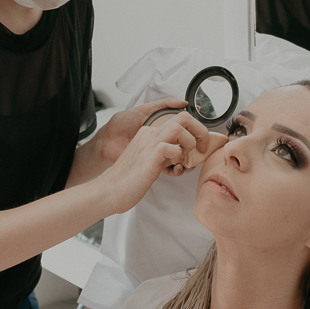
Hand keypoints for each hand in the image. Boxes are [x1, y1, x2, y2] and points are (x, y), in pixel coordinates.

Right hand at [96, 111, 210, 214]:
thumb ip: (165, 156)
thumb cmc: (128, 182)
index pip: (179, 120)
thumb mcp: (151, 162)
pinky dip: (177, 157)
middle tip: (201, 148)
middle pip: (183, 117)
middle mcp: (149, 134)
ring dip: (189, 144)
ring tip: (181, 160)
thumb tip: (183, 158)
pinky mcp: (149, 156)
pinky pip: (172, 147)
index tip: (199, 146)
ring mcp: (149, 143)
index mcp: (148, 134)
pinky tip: (171, 167)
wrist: (108, 191)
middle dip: (199, 131)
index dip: (195, 131)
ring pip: (179, 127)